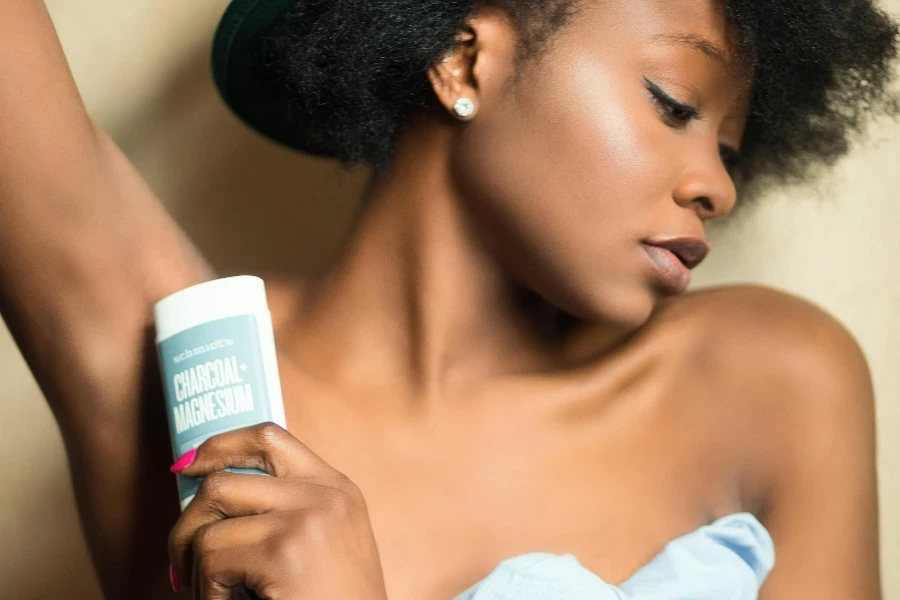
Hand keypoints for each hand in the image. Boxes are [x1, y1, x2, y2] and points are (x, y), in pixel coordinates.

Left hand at [168, 422, 388, 599]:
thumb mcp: (328, 542)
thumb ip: (288, 510)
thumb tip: (210, 494)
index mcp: (335, 488)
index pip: (268, 436)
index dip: (219, 445)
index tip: (187, 466)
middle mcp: (322, 495)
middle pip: (222, 482)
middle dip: (187, 524)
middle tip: (183, 563)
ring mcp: (304, 520)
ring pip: (207, 528)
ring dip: (195, 568)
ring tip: (215, 594)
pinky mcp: (283, 553)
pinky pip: (211, 561)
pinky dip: (207, 593)